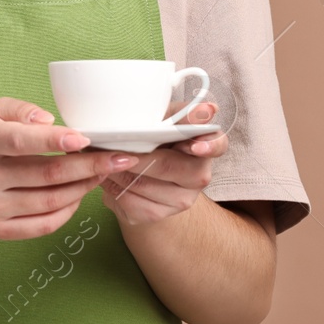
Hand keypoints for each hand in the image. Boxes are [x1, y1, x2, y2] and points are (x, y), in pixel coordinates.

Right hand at [0, 97, 138, 240]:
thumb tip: (49, 121)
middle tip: (119, 158)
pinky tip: (80, 195)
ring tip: (103, 173)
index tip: (85, 138)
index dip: (54, 141)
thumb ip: (19, 108)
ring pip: (51, 201)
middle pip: (47, 175)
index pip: (21, 142)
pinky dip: (69, 210)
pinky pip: (44, 225)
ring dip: (84, 187)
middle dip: (89, 166)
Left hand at [96, 101, 226, 226]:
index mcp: (206, 145)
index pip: (218, 145)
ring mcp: (181, 200)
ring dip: (119, 170)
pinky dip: (114, 188)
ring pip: (144, 185)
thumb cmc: (154, 135)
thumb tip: (208, 108)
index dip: (207, 146)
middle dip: (139, 156)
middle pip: (169, 166)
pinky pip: (131, 203)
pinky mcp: (158, 215)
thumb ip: (181, 112)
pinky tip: (108, 177)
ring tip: (106, 158)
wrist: (139, 170)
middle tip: (117, 147)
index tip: (195, 145)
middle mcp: (199, 176)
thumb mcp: (165, 116)